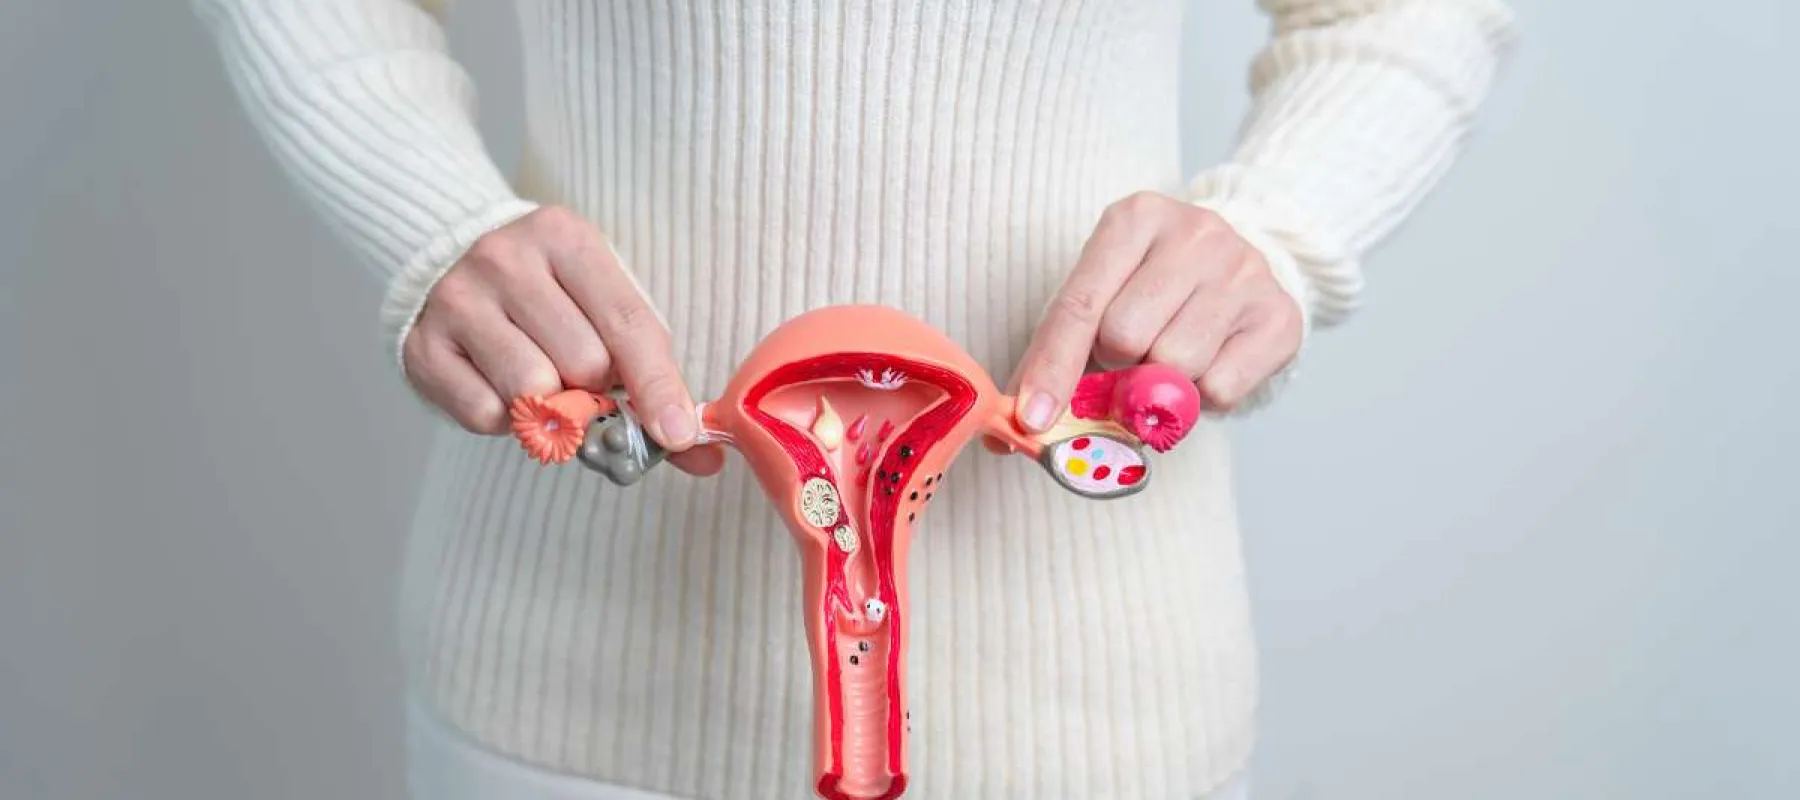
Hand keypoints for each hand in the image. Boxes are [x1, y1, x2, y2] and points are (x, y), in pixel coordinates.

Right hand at [402, 206, 722, 474]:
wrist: (446, 260)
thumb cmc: (548, 294)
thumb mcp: (602, 306)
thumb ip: (650, 374)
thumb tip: (701, 455)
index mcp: (564, 238)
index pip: (627, 322)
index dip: (657, 385)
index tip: (677, 432)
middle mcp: (505, 260)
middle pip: (583, 363)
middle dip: (597, 391)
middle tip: (586, 384)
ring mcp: (458, 300)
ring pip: (533, 392)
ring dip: (552, 409)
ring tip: (546, 385)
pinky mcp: (424, 347)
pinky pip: (486, 415)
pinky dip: (507, 421)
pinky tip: (501, 387)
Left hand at [1008, 192, 1302, 431]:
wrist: (1246, 265)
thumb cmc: (1154, 290)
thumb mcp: (1101, 298)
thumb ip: (1055, 357)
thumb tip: (1008, 436)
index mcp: (1135, 218)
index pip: (1079, 305)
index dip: (1052, 368)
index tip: (1032, 419)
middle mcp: (1195, 233)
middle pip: (1126, 336)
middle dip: (1119, 363)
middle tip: (1132, 353)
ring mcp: (1244, 270)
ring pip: (1175, 365)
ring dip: (1162, 381)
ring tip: (1172, 354)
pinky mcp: (1280, 316)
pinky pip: (1219, 390)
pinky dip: (1203, 397)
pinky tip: (1210, 361)